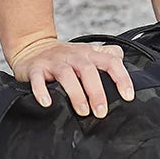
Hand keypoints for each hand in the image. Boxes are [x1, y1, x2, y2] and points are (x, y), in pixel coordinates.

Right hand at [8, 37, 134, 117]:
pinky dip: (42, 91)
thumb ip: (106, 55)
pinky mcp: (35, 68)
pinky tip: (47, 103)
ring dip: (76, 94)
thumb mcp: (87, 52)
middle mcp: (72, 55)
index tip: (128, 96)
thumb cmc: (64, 56)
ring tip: (82, 111)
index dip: (121, 77)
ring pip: (66, 74)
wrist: (32, 46)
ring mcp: (53, 61)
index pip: (109, 61)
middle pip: (88, 69)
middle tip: (101, 112)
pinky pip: (37, 78)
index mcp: (88, 53)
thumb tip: (123, 58)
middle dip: (96, 92)